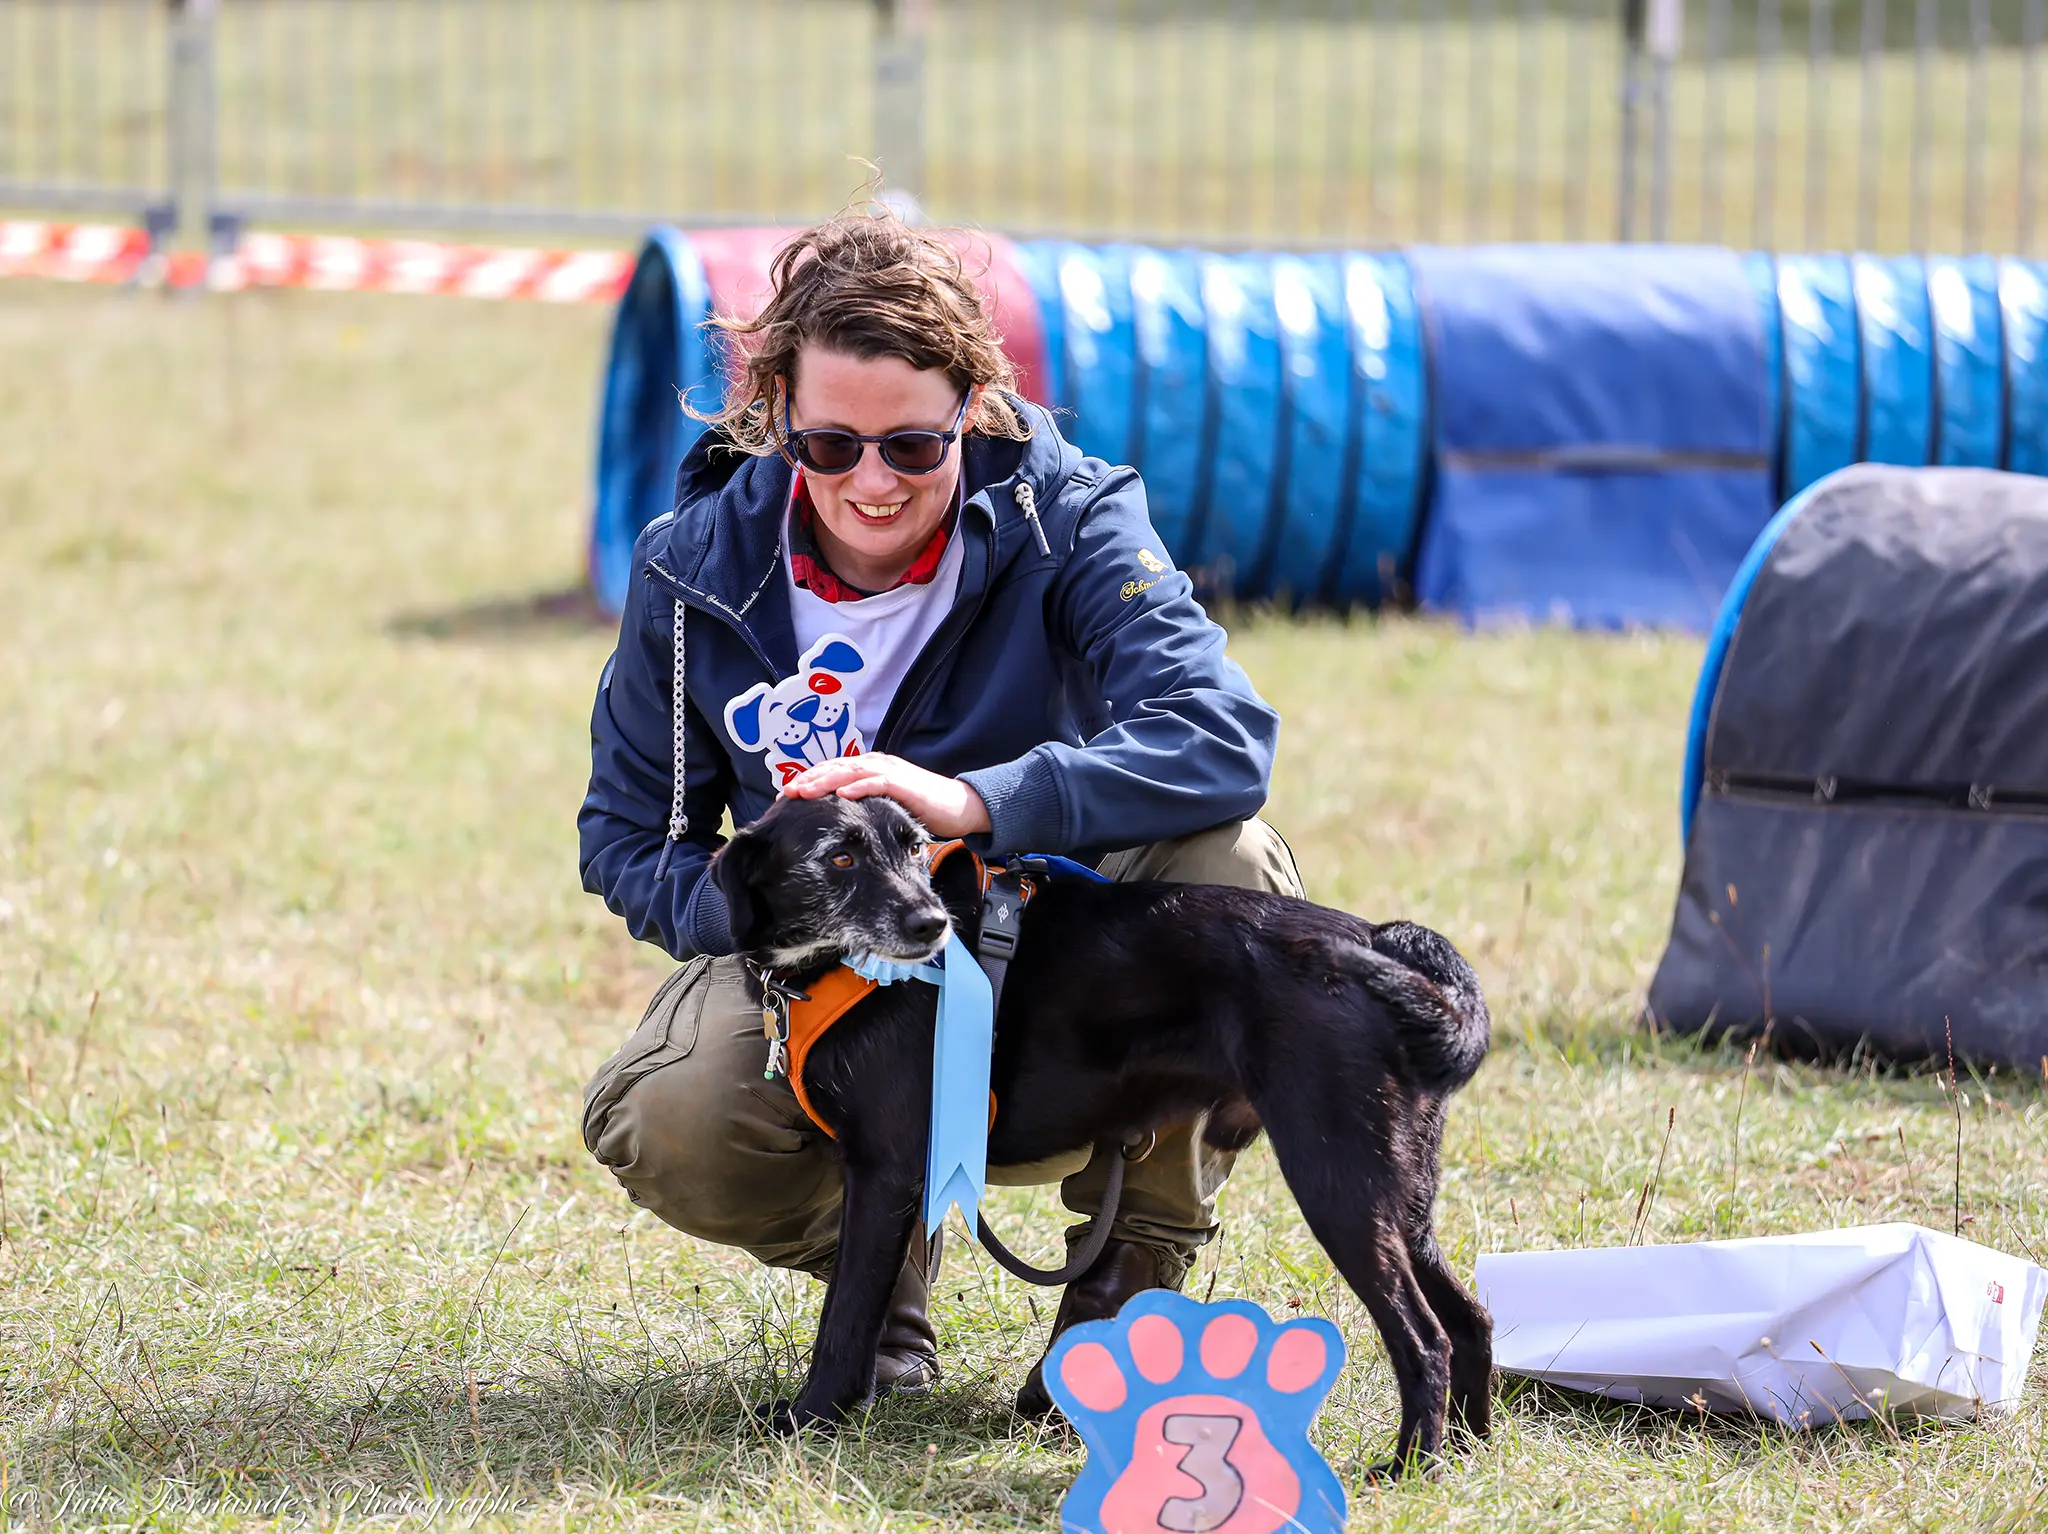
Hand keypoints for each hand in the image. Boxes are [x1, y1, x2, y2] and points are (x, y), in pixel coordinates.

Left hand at [783, 752, 992, 837]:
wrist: (959, 807)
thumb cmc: (921, 808)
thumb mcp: (884, 808)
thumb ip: (862, 809)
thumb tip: (836, 824)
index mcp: (868, 770)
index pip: (831, 772)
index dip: (807, 783)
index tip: (785, 799)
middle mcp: (875, 765)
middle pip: (834, 768)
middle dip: (808, 781)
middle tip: (785, 795)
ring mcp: (889, 771)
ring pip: (850, 772)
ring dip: (825, 781)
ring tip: (803, 791)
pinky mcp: (904, 783)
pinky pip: (877, 783)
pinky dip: (858, 788)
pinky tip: (841, 795)